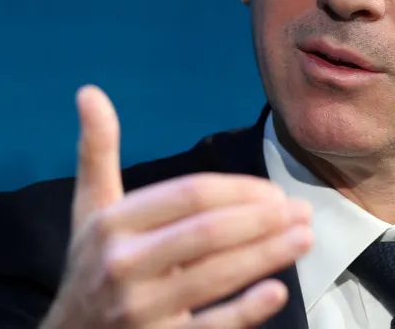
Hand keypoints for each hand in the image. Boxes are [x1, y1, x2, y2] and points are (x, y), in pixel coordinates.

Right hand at [40, 86, 312, 328]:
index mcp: (112, 224)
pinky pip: (210, 328)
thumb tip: (88, 91)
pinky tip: (275, 291)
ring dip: (268, 254)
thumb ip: (96, 151)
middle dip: (262, 219)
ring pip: (216, 277)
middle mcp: (122, 266)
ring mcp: (140, 310)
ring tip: (305, 237)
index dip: (238, 190)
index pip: (189, 196)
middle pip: (207, 234)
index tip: (273, 192)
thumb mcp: (89, 209)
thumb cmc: (90, 265)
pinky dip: (245, 310)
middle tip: (303, 210)